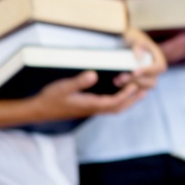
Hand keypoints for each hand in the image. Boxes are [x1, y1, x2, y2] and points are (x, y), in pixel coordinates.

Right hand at [32, 71, 146, 120]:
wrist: (40, 110)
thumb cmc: (51, 98)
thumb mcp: (64, 87)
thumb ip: (79, 82)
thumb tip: (94, 75)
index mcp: (90, 105)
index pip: (113, 102)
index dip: (125, 95)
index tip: (135, 86)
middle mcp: (93, 109)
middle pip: (117, 108)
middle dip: (131, 100)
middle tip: (145, 91)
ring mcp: (90, 109)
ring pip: (113, 108)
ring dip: (127, 101)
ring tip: (137, 92)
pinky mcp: (87, 107)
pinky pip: (107, 106)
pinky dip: (117, 100)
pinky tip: (119, 93)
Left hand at [113, 28, 166, 89]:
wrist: (121, 40)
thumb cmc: (130, 36)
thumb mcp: (134, 36)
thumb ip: (138, 45)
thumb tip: (139, 58)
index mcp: (157, 57)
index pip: (160, 67)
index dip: (149, 71)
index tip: (135, 71)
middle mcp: (153, 69)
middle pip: (152, 81)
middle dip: (137, 81)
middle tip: (122, 76)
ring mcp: (146, 77)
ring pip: (143, 88)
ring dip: (130, 86)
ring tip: (117, 79)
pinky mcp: (137, 82)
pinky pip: (134, 90)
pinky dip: (125, 88)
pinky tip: (116, 81)